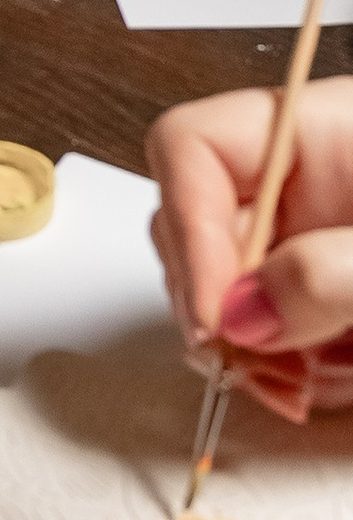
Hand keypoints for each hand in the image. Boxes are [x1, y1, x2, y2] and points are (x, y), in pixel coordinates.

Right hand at [149, 82, 352, 424]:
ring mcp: (304, 244)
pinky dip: (289, 375)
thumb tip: (240, 317)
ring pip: (224, 298)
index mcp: (312, 131)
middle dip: (212, 307)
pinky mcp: (323, 301)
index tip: (211, 317)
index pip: (190, 147)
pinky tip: (333, 385)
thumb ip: (331, 273)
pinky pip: (269, 339)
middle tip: (249, 368)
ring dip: (252, 355)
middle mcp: (295, 184)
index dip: (186, 230)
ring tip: (310, 388)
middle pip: (192, 230)